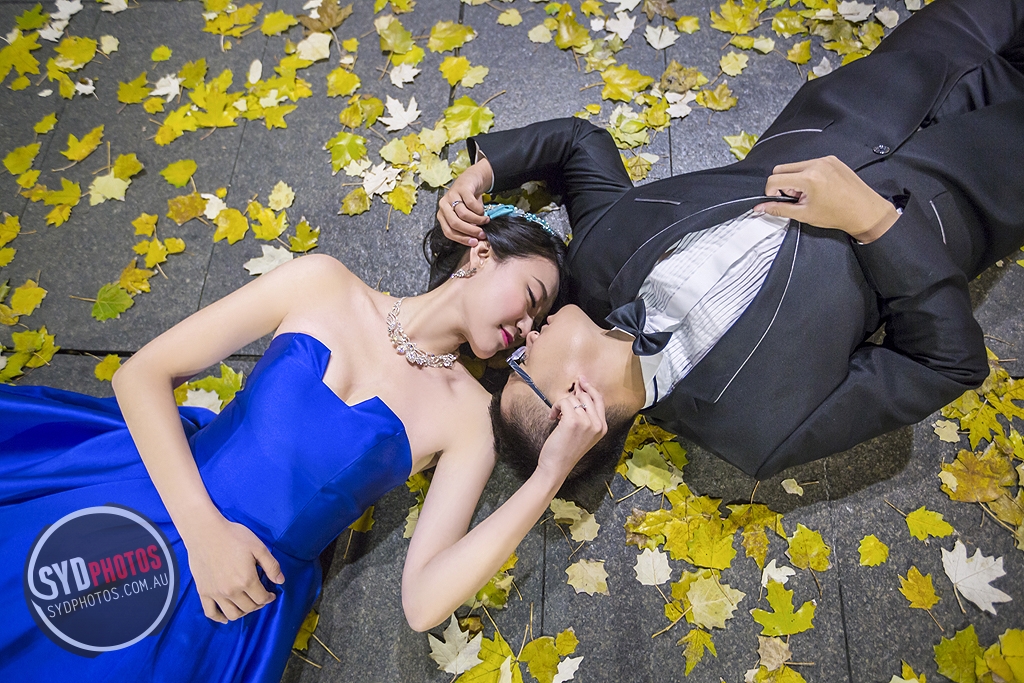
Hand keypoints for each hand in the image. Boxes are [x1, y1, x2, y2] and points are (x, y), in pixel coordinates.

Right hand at [184, 514, 284, 623]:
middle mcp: (231, 591)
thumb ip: (271, 566)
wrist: (205, 532)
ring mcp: (216, 593)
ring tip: (246, 604)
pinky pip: (210, 612)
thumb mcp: (258, 547)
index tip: (271, 594)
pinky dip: (219, 618)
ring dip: (243, 612)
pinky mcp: (203, 592)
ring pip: (232, 614)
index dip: (269, 598)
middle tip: (260, 596)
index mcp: (247, 580)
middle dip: (258, 604)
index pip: (262, 598)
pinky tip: (226, 616)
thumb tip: (280, 581)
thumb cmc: (233, 536)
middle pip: (249, 607)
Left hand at [437, 159, 492, 246]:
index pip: (448, 232)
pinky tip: (483, 212)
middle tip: (482, 234)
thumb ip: (467, 226)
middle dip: (470, 231)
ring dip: (477, 220)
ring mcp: (451, 196)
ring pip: (463, 214)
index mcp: (442, 215)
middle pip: (454, 223)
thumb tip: (476, 240)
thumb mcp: (466, 215)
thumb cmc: (468, 201)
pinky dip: (479, 210)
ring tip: (485, 221)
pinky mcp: (461, 188)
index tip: (474, 243)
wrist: (472, 180)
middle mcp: (444, 205)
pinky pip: (470, 203)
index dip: (462, 239)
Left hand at [536, 377, 607, 479]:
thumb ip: (586, 416)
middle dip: (571, 398)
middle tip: (561, 407)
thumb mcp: (584, 434)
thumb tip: (579, 391)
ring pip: (573, 398)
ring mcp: (587, 422)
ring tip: (556, 416)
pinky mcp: (573, 421)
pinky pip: (563, 402)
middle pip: (585, 396)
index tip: (581, 381)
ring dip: (561, 404)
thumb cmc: (566, 450)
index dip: (590, 388)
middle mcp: (598, 424)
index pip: (599, 400)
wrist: (557, 466)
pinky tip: (553, 417)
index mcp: (603, 427)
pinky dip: (555, 407)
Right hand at [753, 156, 900, 243]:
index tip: (778, 199)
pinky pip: (810, 164)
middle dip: (783, 184)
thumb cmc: (839, 214)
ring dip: (795, 179)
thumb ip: (779, 209)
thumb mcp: (804, 214)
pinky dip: (808, 175)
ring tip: (809, 194)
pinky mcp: (832, 159)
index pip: (774, 178)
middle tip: (795, 198)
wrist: (865, 211)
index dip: (771, 191)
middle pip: (782, 169)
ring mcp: (825, 160)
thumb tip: (761, 207)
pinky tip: (819, 188)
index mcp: (808, 178)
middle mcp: (816, 164)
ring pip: (796, 166)